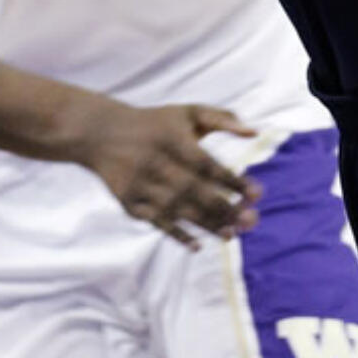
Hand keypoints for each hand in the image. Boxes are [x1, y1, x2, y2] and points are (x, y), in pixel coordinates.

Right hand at [75, 98, 260, 247]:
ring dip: (205, 224)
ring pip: (177, 209)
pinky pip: (155, 221)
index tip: (257, 193)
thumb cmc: (154, 123)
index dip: (233, 180)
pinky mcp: (129, 202)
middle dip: (224, 208)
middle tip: (251, 221)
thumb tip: (255, 132)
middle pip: (195, 191)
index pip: (208, 164)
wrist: (100, 133)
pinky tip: (196, 245)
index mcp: (173, 140)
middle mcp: (156, 163)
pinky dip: (176, 234)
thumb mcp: (187, 112)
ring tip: (230, 235)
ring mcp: (141, 185)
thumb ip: (222, 118)